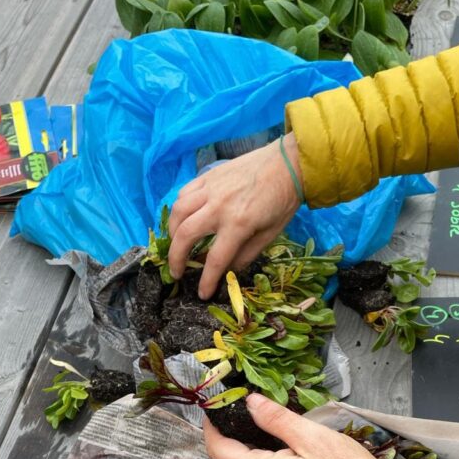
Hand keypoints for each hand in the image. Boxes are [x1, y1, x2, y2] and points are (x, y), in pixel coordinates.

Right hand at [168, 133, 302, 298]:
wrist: (286, 165)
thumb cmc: (282, 203)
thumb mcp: (269, 235)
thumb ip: (245, 255)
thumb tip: (226, 270)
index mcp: (238, 225)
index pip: (215, 260)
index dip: (206, 281)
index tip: (201, 294)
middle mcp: (219, 206)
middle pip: (186, 235)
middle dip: (176, 258)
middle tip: (176, 272)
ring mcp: (211, 189)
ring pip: (178, 212)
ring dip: (172, 232)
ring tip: (176, 245)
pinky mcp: (208, 176)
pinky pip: (185, 193)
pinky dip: (179, 209)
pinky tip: (183, 218)